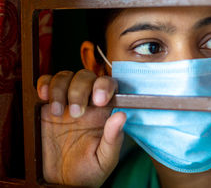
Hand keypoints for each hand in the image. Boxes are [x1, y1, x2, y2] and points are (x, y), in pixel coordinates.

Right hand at [37, 69, 125, 185]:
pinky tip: (44, 97)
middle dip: (80, 90)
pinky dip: (44, 84)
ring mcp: (66, 101)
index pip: (109, 85)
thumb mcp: (104, 159)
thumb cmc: (87, 171)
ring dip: (61, 89)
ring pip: (66, 76)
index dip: (105, 86)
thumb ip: (113, 139)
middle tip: (75, 112)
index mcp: (103, 112)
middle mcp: (86, 102)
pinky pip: (46, 83)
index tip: (100, 100)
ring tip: (58, 112)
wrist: (61, 182)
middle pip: (86, 77)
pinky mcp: (46, 105)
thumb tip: (122, 116)